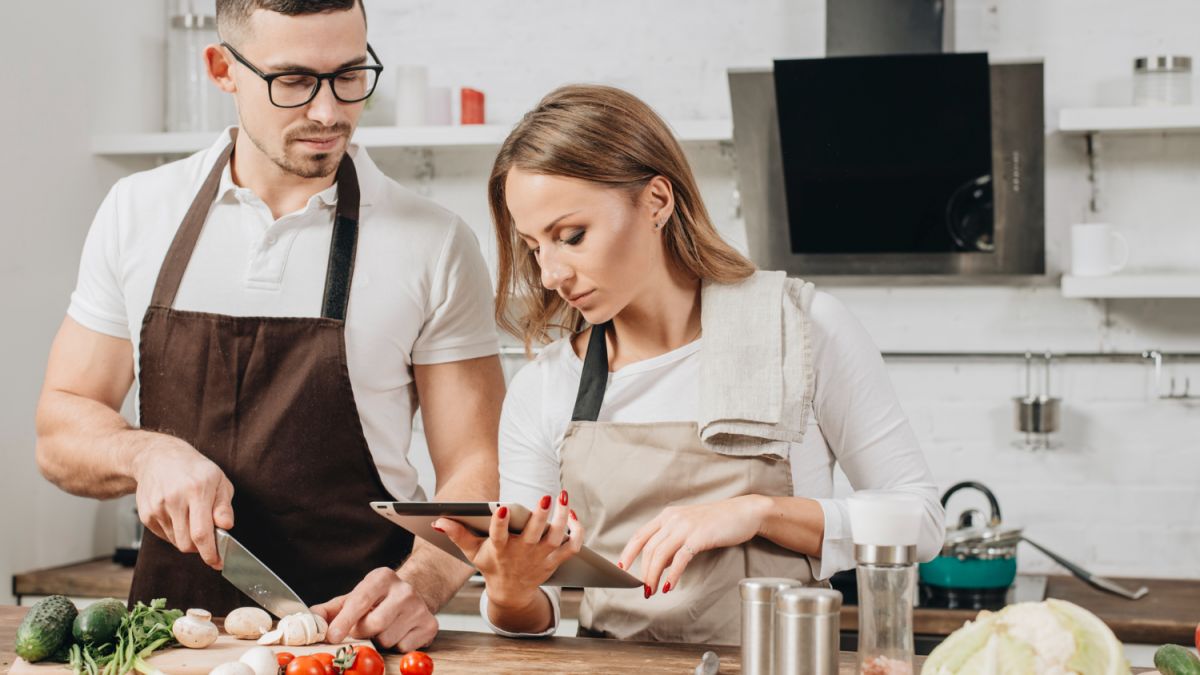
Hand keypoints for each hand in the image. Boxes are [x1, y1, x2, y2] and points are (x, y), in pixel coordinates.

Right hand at [131, 435, 233, 568]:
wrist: (158, 457)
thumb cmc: (194, 469)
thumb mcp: (219, 481)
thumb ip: (224, 506)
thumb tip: (226, 526)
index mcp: (197, 490)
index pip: (202, 533)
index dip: (210, 553)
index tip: (218, 562)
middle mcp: (175, 500)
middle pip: (187, 544)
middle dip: (201, 549)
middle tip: (209, 540)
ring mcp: (157, 508)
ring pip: (176, 542)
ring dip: (188, 540)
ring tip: (193, 520)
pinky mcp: (146, 515)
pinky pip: (165, 536)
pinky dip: (176, 534)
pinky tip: (179, 516)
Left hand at [311, 568, 437, 650]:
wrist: (412, 596)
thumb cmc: (377, 600)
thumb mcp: (354, 598)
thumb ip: (330, 610)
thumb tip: (309, 620)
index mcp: (382, 577)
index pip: (360, 601)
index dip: (344, 621)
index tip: (332, 637)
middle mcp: (404, 590)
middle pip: (374, 624)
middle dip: (363, 633)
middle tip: (363, 629)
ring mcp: (419, 607)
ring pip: (388, 639)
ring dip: (379, 641)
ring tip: (383, 629)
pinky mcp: (430, 624)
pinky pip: (404, 647)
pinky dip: (397, 646)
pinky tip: (398, 633)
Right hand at [437, 491, 581, 609]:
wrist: (511, 593)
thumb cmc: (491, 565)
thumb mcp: (472, 552)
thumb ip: (457, 534)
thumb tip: (439, 520)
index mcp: (501, 549)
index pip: (498, 535)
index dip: (499, 522)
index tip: (501, 506)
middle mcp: (523, 553)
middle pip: (534, 534)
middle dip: (540, 516)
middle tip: (546, 498)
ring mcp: (541, 557)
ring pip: (557, 537)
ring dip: (563, 517)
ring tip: (563, 496)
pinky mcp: (555, 559)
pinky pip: (572, 546)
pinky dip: (577, 532)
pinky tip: (573, 514)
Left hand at [618, 495, 769, 596]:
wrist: (744, 512)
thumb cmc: (718, 521)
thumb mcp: (689, 527)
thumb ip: (673, 542)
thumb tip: (660, 564)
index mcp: (667, 516)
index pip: (640, 535)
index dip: (628, 552)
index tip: (621, 568)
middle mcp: (673, 519)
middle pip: (649, 549)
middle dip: (643, 572)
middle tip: (644, 589)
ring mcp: (686, 527)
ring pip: (660, 554)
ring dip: (654, 576)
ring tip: (653, 590)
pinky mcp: (699, 536)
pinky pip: (680, 559)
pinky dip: (672, 575)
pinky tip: (670, 585)